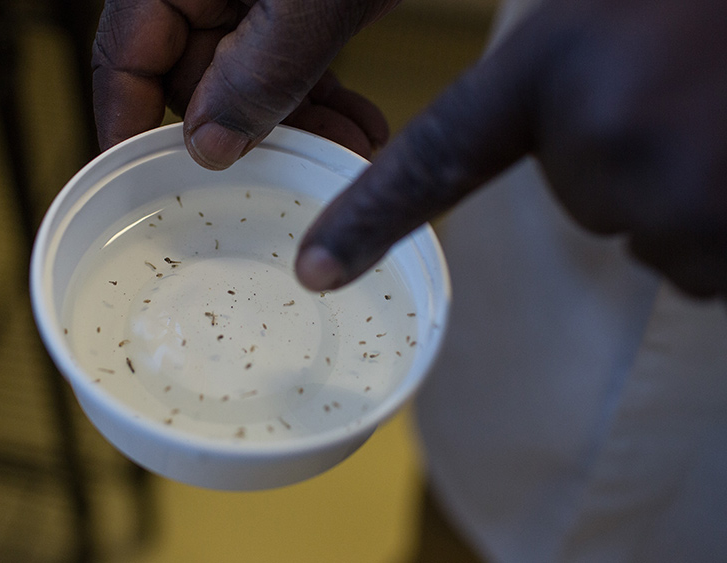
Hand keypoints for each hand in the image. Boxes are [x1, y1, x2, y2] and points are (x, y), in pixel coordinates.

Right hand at [91, 0, 398, 165]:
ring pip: (249, 80)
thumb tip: (209, 146)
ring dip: (299, 123)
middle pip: (195, 81)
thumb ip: (259, 73)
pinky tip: (358, 126)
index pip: (125, 59)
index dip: (128, 127)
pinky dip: (324, 97)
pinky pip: (291, 61)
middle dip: (246, 135)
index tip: (144, 184)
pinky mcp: (296, 0)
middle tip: (294, 174)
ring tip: (346, 149)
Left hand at [295, 0, 726, 297]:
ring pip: (651, 234)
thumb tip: (546, 140)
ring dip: (689, 190)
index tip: (313, 273)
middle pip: (583, 201)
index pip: (435, 159)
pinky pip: (708, 260)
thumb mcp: (604, 2)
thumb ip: (555, 73)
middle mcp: (602, 139)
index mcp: (554, 64)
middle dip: (628, 158)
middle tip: (693, 85)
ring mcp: (680, 196)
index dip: (369, 220)